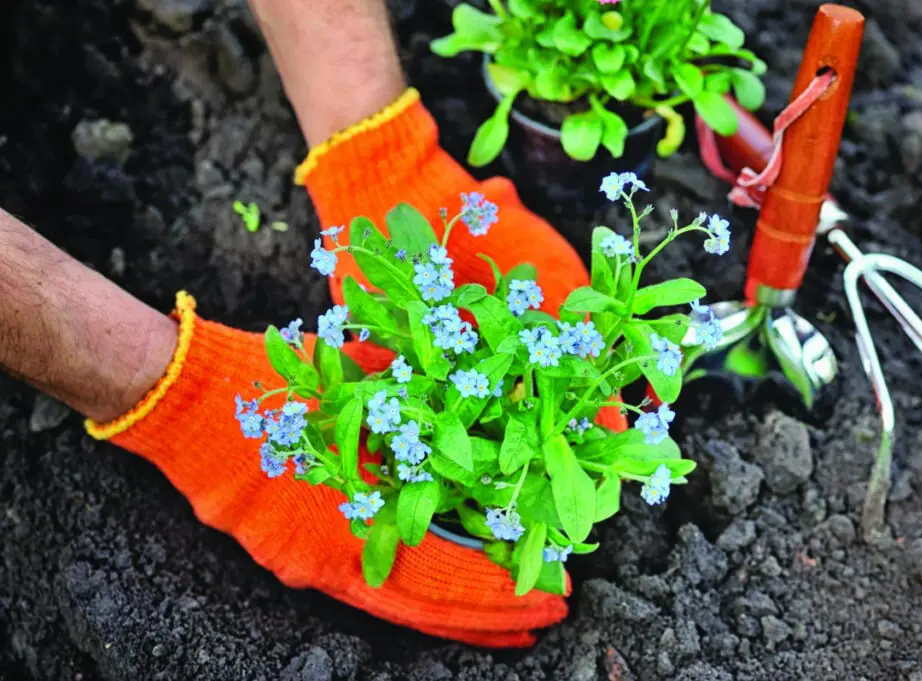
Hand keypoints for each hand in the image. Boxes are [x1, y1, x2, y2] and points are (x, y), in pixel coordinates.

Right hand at [86, 298, 575, 645]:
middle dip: (489, 616)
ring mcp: (304, 565)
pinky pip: (362, 590)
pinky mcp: (289, 558)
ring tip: (507, 627)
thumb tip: (493, 396)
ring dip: (452, 618)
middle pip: (425, 605)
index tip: (552, 590)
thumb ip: (421, 397)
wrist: (181, 396)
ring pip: (395, 607)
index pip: (442, 569)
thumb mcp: (357, 384)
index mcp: (349, 518)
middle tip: (545, 619)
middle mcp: (326, 558)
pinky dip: (409, 598)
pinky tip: (438, 601)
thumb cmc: (270, 383)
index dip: (498, 584)